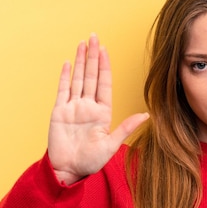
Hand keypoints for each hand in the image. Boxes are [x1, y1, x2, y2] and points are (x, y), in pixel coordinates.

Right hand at [48, 34, 148, 184]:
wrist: (69, 170)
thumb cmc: (90, 161)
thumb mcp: (111, 144)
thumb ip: (126, 127)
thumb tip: (146, 115)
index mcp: (102, 112)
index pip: (104, 83)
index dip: (105, 66)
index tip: (105, 50)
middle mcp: (88, 107)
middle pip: (91, 76)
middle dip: (93, 56)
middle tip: (94, 37)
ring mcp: (73, 108)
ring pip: (78, 79)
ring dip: (80, 61)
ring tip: (82, 43)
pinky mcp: (59, 112)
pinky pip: (63, 91)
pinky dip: (65, 77)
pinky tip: (68, 63)